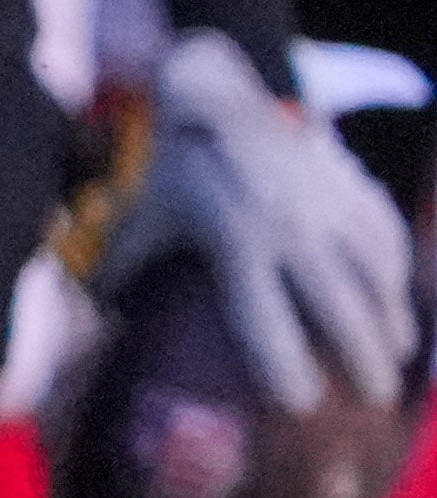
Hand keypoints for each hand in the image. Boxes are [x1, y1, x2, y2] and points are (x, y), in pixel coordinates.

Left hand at [126, 28, 422, 414]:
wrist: (224, 94)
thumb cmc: (177, 167)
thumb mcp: (143, 215)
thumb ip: (121, 267)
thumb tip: (97, 316)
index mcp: (236, 240)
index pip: (262, 317)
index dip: (281, 363)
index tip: (298, 403)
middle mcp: (291, 227)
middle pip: (337, 305)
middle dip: (361, 355)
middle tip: (374, 399)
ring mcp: (329, 205)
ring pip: (374, 273)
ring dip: (391, 318)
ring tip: (396, 357)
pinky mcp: (351, 185)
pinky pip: (384, 236)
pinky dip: (395, 271)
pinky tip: (400, 300)